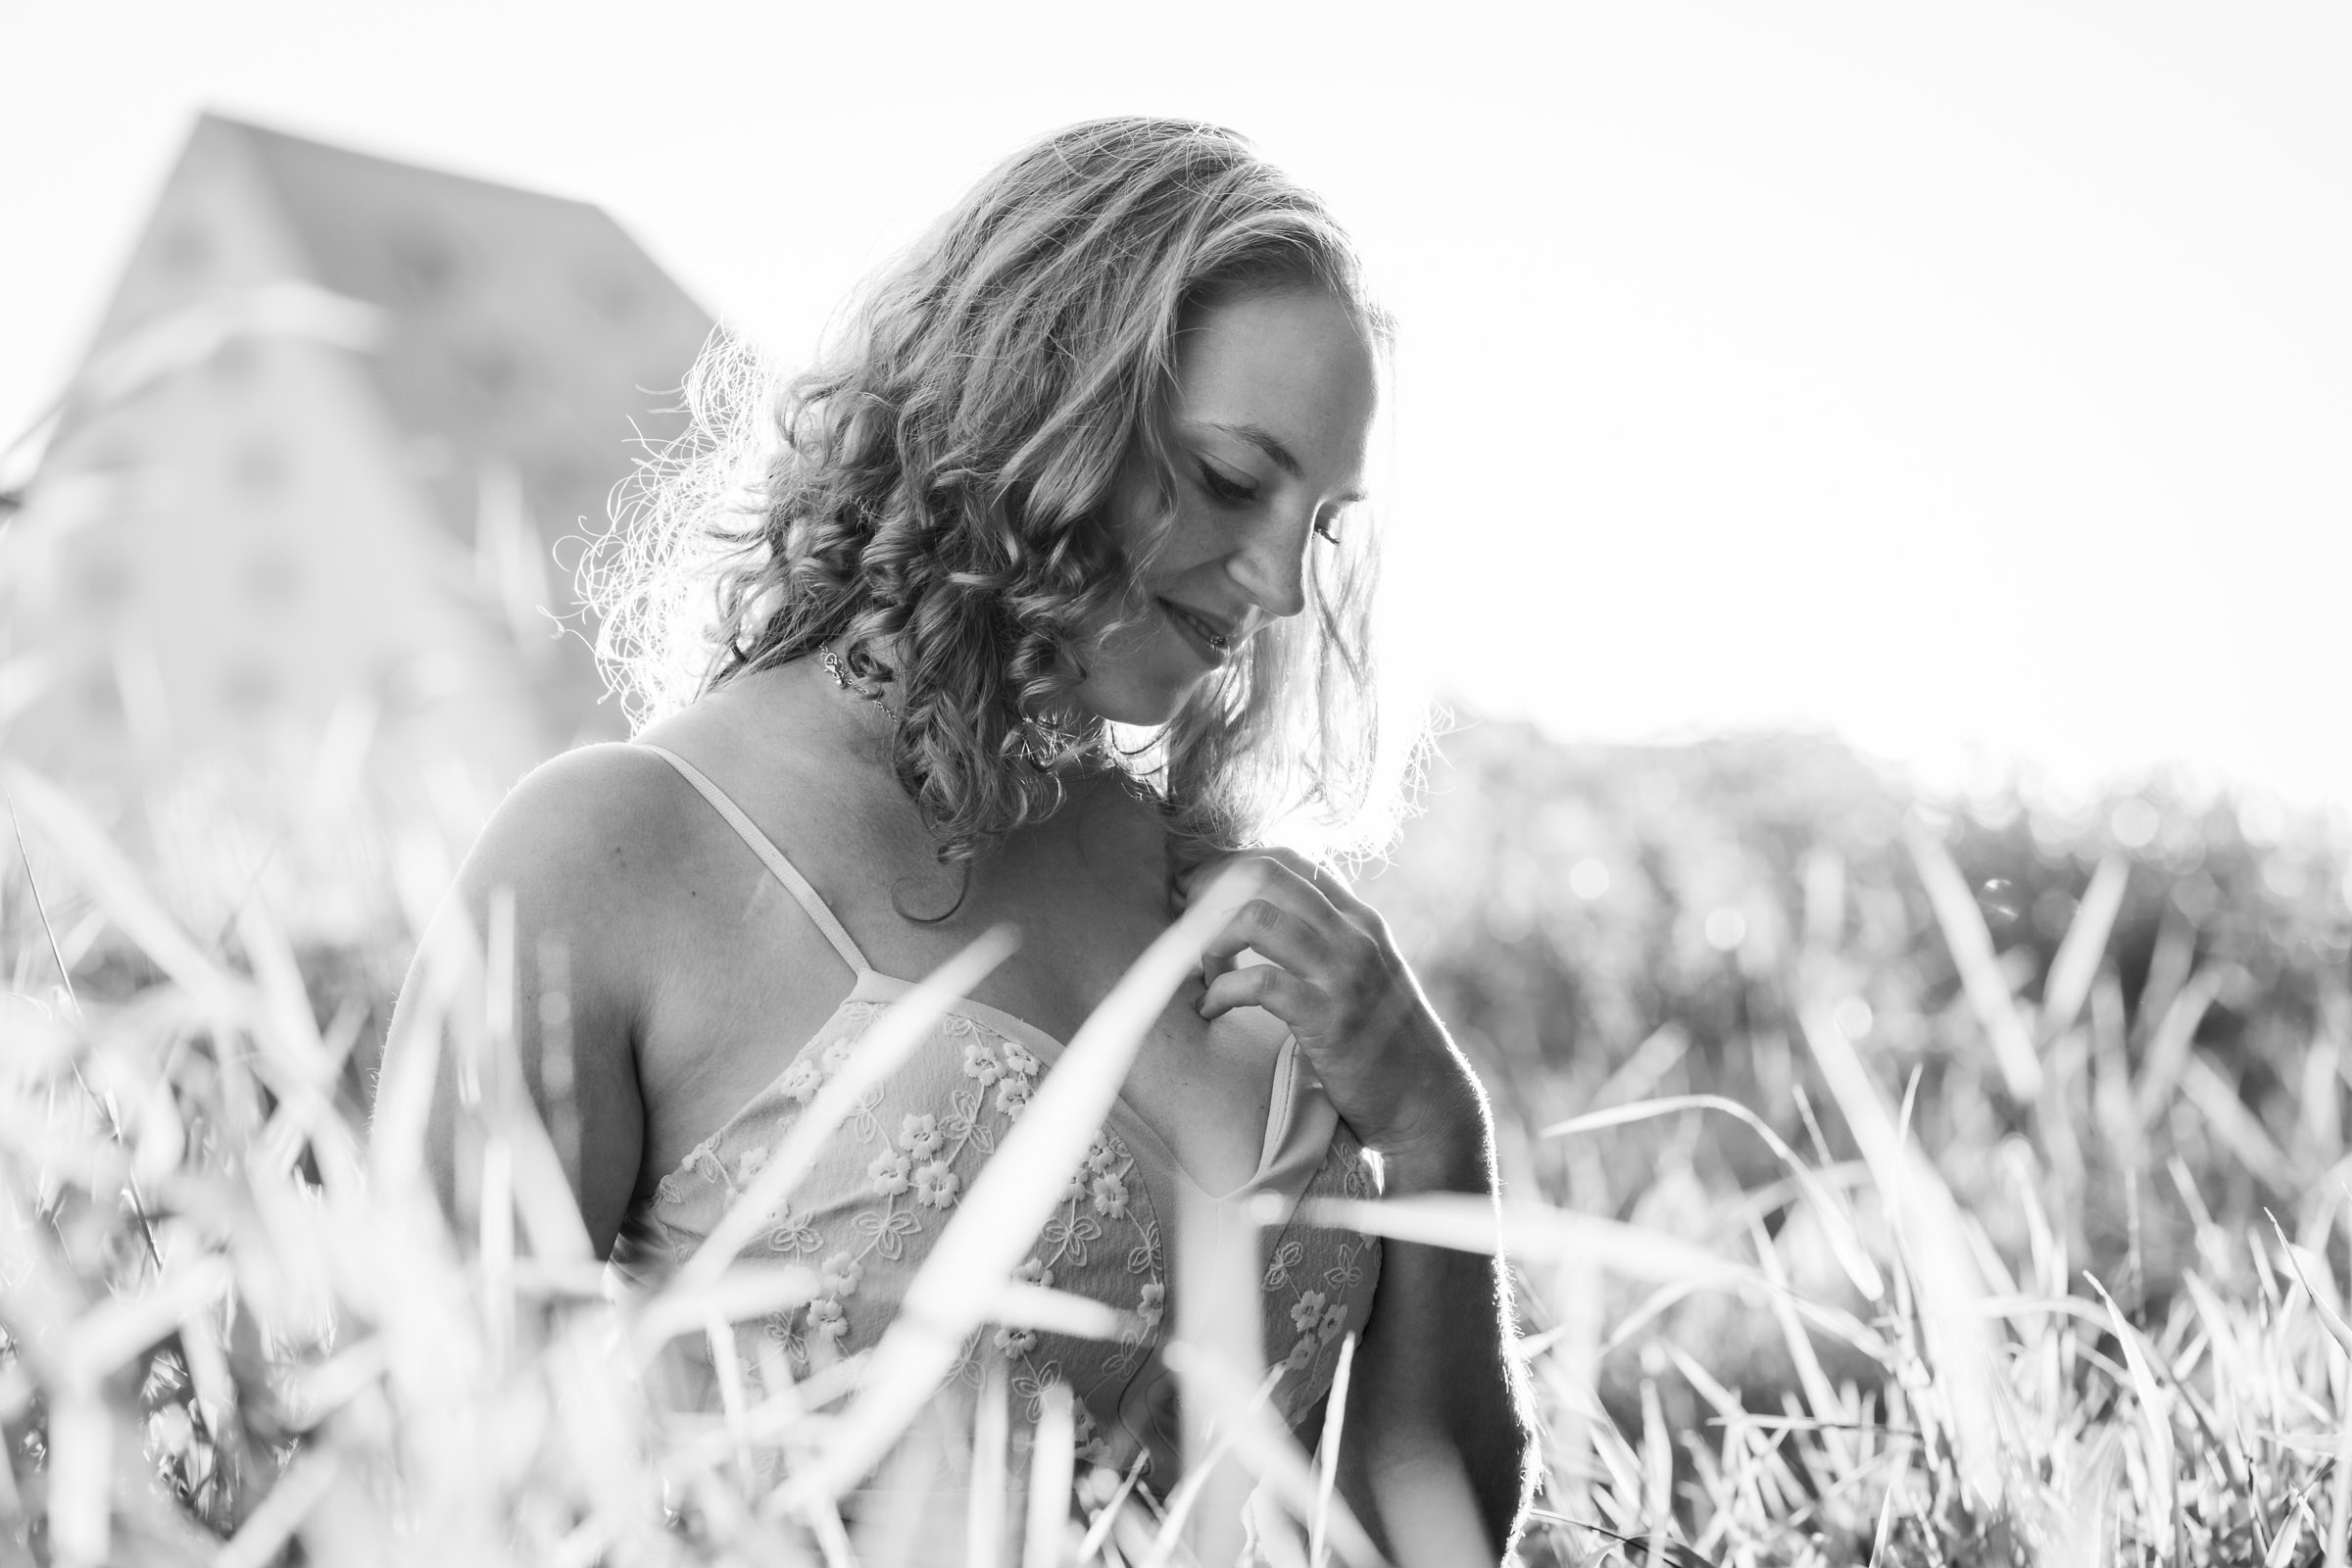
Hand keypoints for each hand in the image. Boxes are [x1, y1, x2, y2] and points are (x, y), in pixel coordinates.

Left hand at [1186, 847, 1485, 1165]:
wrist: (1427, 1101)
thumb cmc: (1388, 1045)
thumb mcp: (1368, 976)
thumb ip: (1331, 944)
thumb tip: (1271, 923)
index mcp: (1361, 920)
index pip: (1290, 860)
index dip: (1234, 868)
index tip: (1203, 894)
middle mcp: (1353, 935)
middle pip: (1265, 876)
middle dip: (1212, 894)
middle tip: (1188, 925)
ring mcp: (1342, 974)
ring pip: (1257, 919)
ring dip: (1213, 941)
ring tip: (1205, 973)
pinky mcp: (1327, 1017)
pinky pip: (1257, 983)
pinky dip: (1221, 992)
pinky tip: (1211, 1010)